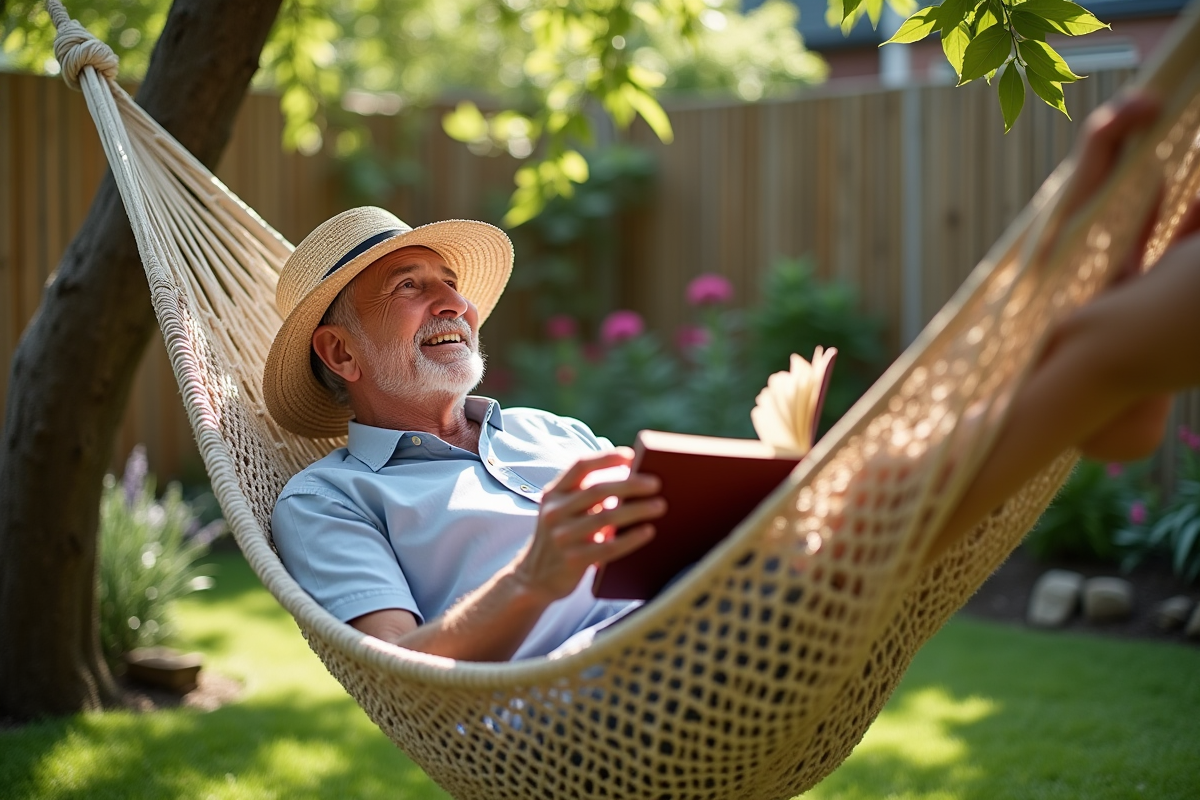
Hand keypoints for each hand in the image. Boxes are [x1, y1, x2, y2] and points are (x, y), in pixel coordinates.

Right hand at [513, 448, 664, 602]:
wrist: (534, 578)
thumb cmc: (561, 538)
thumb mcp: (563, 511)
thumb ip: (586, 496)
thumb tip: (631, 479)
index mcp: (553, 493)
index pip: (580, 466)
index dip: (606, 458)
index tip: (632, 455)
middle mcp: (554, 512)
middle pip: (598, 490)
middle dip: (630, 485)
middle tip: (656, 484)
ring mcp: (562, 537)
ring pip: (606, 518)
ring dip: (637, 509)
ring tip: (659, 505)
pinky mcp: (572, 560)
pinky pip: (608, 547)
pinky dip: (630, 538)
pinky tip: (648, 531)